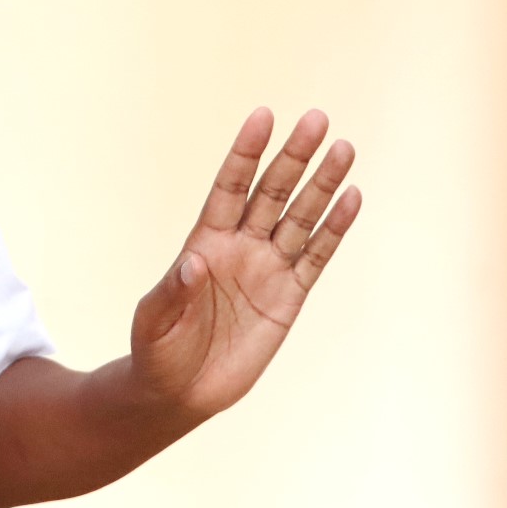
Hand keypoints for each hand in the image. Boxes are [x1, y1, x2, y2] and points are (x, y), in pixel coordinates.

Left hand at [129, 107, 360, 419]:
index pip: (229, 186)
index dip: (246, 153)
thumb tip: (193, 262)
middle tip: (317, 119)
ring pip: (300, 217)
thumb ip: (173, 291)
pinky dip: (335, 229)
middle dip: (293, 157)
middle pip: (272, 192)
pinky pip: (317, 257)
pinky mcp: (290, 297)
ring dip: (322, 185)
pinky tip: (352, 198)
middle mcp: (240, 246)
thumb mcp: (154, 320)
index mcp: (204, 241)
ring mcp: (268, 268)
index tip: (263, 116)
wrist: (180, 391)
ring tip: (344, 148)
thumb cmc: (157, 350)